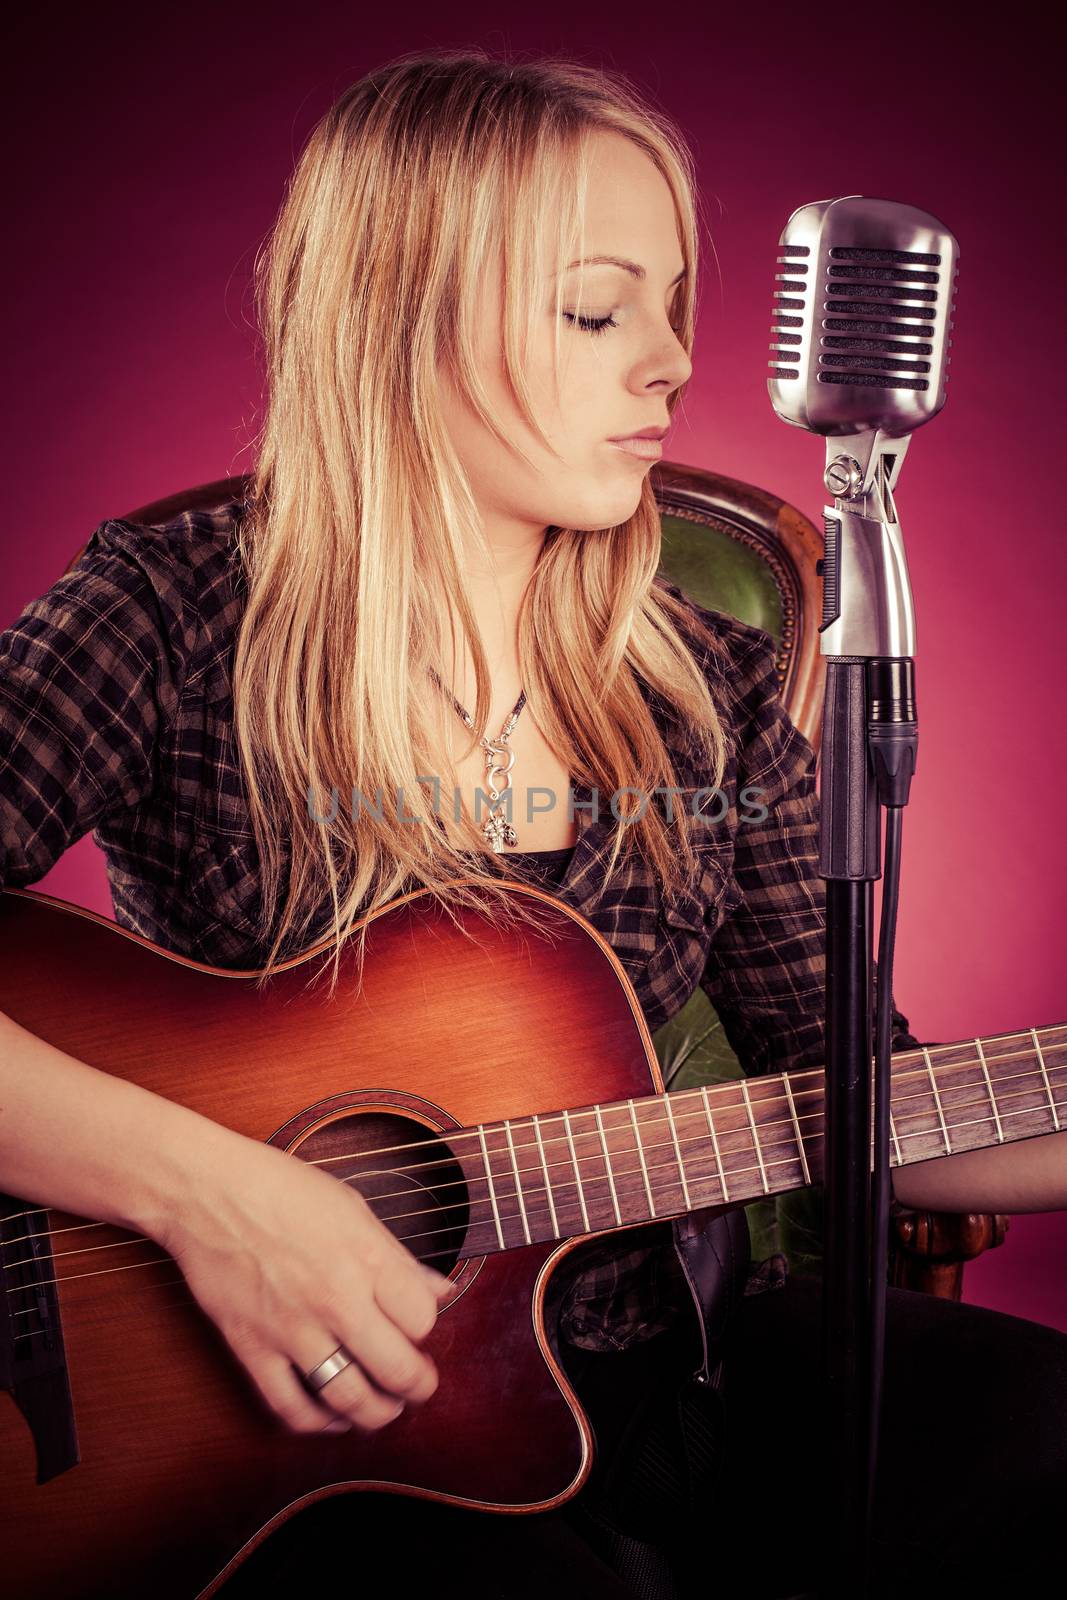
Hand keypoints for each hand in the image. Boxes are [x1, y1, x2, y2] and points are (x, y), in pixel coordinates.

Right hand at [160, 1132, 453, 1434]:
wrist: (208, 1192)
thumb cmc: (281, 1189)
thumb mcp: (354, 1209)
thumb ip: (398, 1259)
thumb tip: (441, 1290)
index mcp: (366, 1257)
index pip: (423, 1319)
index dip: (427, 1328)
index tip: (418, 1326)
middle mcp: (335, 1298)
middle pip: (397, 1369)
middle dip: (418, 1386)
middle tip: (419, 1385)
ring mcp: (293, 1329)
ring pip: (350, 1398)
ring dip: (377, 1413)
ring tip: (385, 1407)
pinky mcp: (253, 1349)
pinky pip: (291, 1407)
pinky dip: (319, 1423)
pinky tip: (333, 1417)